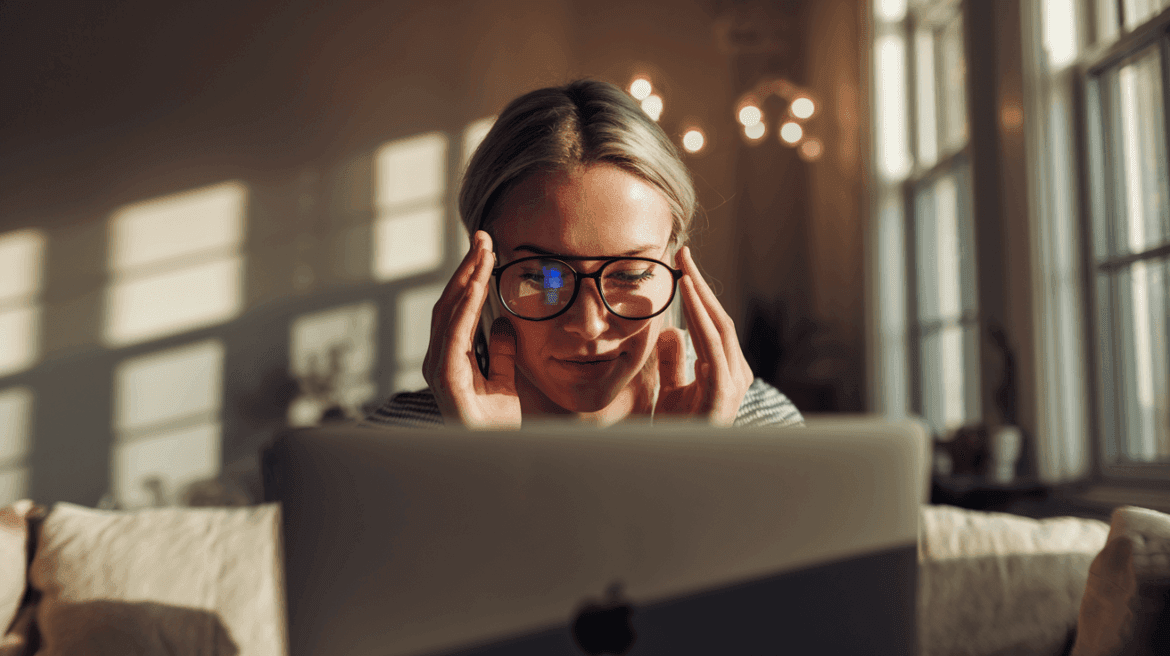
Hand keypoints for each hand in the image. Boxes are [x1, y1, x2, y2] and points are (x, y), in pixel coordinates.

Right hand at [422, 231, 521, 428]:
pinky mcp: (446, 381)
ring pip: (449, 313)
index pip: (459, 309)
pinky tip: (476, 288)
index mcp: (450, 358)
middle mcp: (438, 360)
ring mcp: (439, 370)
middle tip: (483, 237)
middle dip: (467, 268)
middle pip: (450, 304)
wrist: (493, 460)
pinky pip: (455, 336)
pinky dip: (465, 309)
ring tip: (483, 253)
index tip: (486, 249)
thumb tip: (502, 321)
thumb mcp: (504, 382)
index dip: (471, 277)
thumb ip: (501, 352)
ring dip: (467, 280)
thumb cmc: (495, 427)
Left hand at [653, 247, 752, 425]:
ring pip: (718, 327)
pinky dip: (701, 319)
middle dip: (701, 285)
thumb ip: (675, 362)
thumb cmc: (677, 435)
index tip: (682, 267)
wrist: (677, 471)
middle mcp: (735, 375)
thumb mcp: (672, 392)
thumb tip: (671, 331)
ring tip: (684, 268)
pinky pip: (713, 346)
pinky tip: (688, 297)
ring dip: (700, 295)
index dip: (699, 294)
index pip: (714, 324)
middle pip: (719, 319)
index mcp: (726, 372)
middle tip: (682, 253)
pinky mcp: (723, 394)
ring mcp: (733, 385)